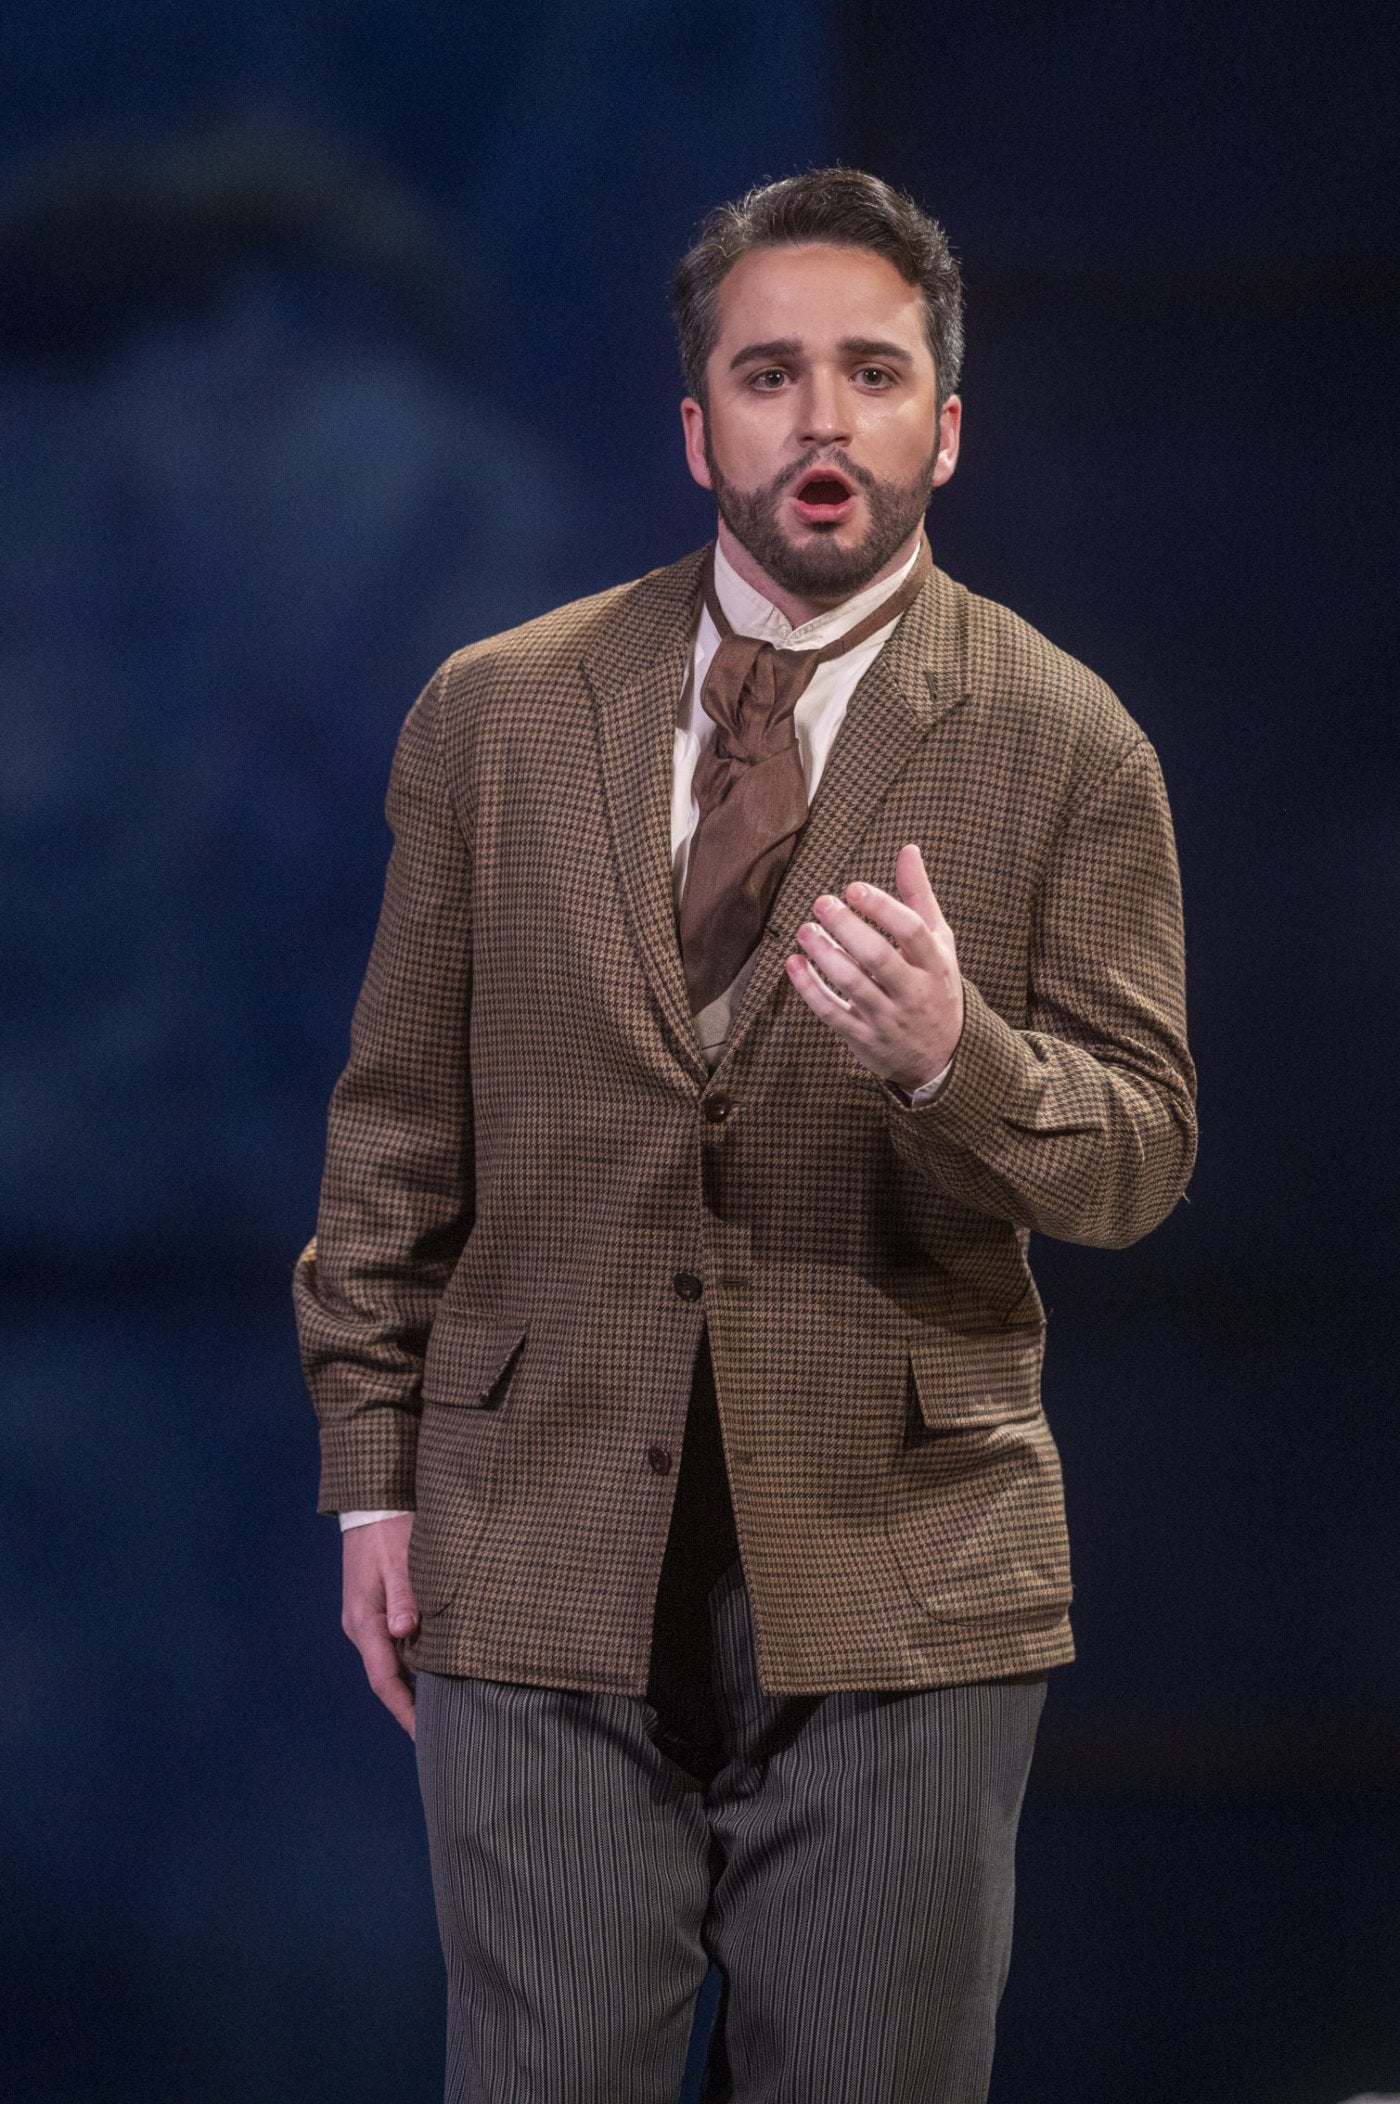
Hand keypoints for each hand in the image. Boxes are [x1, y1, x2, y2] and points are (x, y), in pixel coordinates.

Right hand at [341, 1513, 419, 1737]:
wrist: (371, 1505)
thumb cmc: (388, 1531)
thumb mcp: (400, 1561)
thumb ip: (404, 1597)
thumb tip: (404, 1631)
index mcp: (364, 1620)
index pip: (383, 1679)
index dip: (404, 1710)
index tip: (422, 1735)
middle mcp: (361, 1626)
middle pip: (387, 1677)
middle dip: (411, 1704)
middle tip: (441, 1729)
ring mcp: (367, 1619)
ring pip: (390, 1661)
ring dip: (413, 1683)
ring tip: (443, 1706)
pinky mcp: (376, 1609)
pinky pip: (393, 1645)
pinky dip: (412, 1661)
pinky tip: (435, 1667)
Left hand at [785, 843, 963, 1092]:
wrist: (943, 1056)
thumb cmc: (934, 986)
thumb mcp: (938, 943)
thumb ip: (919, 897)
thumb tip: (908, 850)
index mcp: (935, 964)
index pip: (911, 932)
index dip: (882, 907)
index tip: (853, 887)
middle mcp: (913, 992)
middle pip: (879, 958)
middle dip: (847, 928)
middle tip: (822, 902)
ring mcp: (889, 1018)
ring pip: (853, 986)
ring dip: (825, 955)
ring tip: (805, 930)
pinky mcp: (865, 1039)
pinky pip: (833, 1013)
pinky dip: (810, 989)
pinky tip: (793, 964)